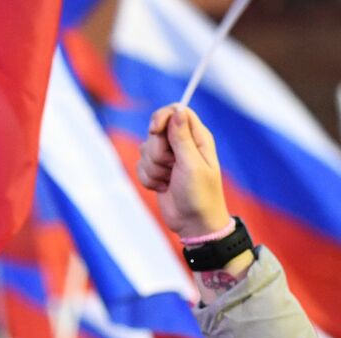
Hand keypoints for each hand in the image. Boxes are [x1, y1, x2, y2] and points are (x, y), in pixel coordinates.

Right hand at [137, 105, 231, 239]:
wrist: (194, 224)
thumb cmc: (200, 196)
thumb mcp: (192, 165)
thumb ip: (182, 137)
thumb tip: (177, 109)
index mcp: (197, 138)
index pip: (175, 111)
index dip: (161, 117)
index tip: (154, 131)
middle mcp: (182, 144)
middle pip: (156, 131)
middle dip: (157, 152)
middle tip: (171, 168)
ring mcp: (168, 158)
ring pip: (145, 150)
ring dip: (153, 169)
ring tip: (169, 181)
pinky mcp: (157, 172)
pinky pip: (141, 166)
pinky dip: (148, 179)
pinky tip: (162, 188)